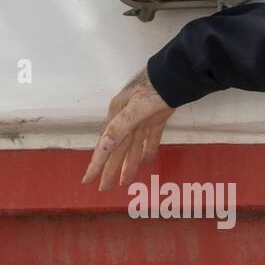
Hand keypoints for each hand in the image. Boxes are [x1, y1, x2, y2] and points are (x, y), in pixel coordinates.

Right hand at [81, 66, 174, 189]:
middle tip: (105, 189)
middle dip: (110, 170)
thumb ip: (120, 127)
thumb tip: (105, 146)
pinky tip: (147, 161)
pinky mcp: (156, 118)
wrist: (174, 75)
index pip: (105, 147)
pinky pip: (150, 138)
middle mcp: (125, 119)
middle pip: (117, 151)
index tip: (89, 181)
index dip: (97, 165)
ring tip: (125, 182)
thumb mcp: (134, 109)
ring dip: (129, 164)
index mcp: (116, 117)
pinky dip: (148, 150)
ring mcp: (141, 119)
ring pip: (132, 147)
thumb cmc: (153, 90)